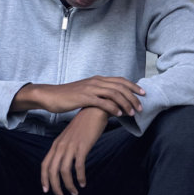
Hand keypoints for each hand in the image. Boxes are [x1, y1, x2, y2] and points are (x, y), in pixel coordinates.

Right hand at [11, 76, 144, 116]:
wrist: (50, 95)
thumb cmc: (67, 96)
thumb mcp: (85, 91)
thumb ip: (98, 93)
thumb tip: (111, 101)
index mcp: (96, 79)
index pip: (120, 80)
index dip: (133, 86)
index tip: (143, 93)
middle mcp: (95, 81)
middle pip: (120, 86)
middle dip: (133, 97)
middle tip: (141, 107)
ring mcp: (89, 89)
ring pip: (114, 94)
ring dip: (126, 103)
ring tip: (132, 113)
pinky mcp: (83, 97)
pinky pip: (102, 102)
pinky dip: (113, 108)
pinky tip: (119, 114)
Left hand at [41, 107, 108, 194]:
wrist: (93, 111)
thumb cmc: (83, 126)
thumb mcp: (70, 138)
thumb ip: (66, 149)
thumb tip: (64, 163)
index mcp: (56, 144)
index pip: (45, 164)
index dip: (44, 178)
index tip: (46, 190)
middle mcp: (60, 146)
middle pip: (52, 170)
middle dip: (55, 186)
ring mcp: (71, 146)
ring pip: (64, 171)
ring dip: (68, 185)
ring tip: (74, 193)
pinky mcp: (82, 147)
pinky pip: (78, 166)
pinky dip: (80, 177)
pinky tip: (83, 183)